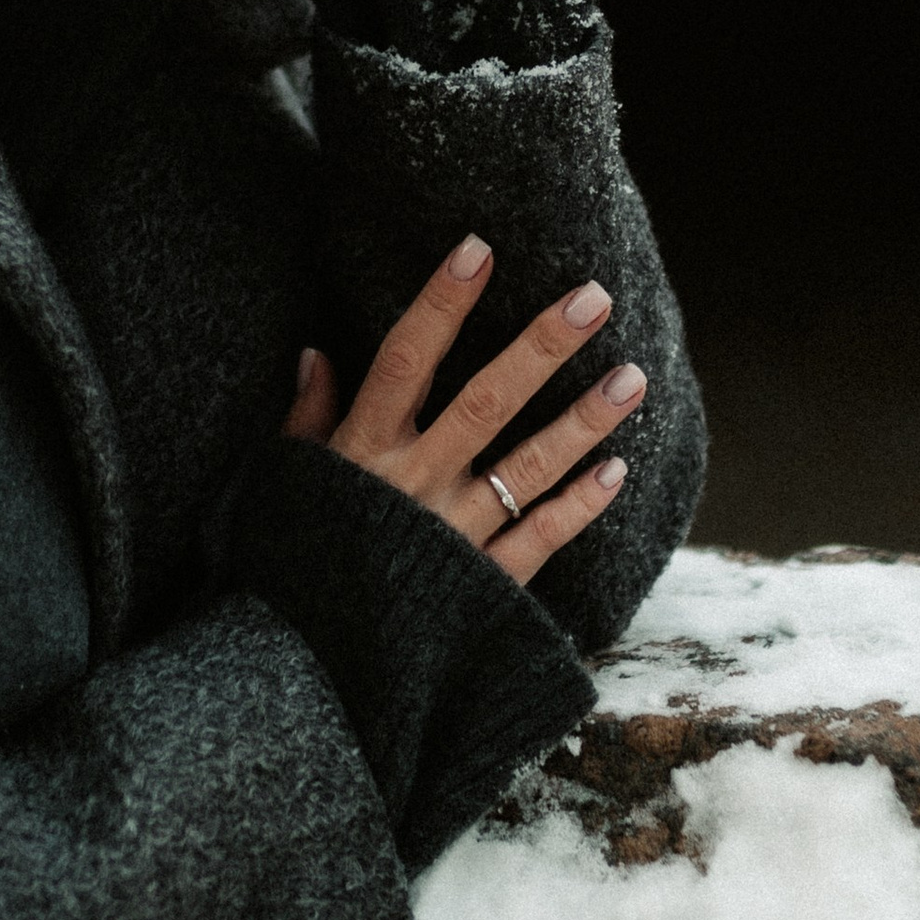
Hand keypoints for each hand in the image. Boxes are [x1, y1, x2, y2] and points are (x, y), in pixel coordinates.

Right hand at [281, 233, 640, 585]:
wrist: (301, 670)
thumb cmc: (290, 564)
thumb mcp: (286, 485)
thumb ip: (306, 421)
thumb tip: (316, 353)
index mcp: (363, 453)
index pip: (405, 360)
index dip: (440, 304)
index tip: (478, 249)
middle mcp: (413, 486)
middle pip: (485, 402)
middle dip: (541, 347)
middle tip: (594, 297)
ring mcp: (453, 536)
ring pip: (527, 469)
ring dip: (584, 422)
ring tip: (633, 378)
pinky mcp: (482, 587)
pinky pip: (538, 541)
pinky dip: (578, 508)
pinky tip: (617, 471)